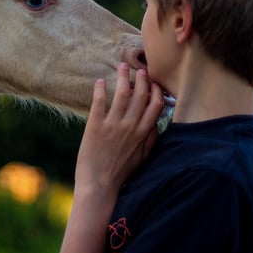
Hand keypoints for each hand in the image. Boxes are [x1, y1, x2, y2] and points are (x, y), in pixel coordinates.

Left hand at [74, 63, 164, 194]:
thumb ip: (151, 140)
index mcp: (143, 133)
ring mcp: (113, 125)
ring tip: (122, 66)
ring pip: (122, 94)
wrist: (99, 186)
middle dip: (142, 79)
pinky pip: (99, 102)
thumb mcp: (143, 158)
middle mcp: (130, 126)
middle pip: (140, 95)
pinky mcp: (95, 126)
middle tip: (139, 70)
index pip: (155, 105)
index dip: (156, 91)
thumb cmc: (121, 173)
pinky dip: (100, 89)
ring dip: (123, 77)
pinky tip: (100, 81)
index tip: (153, 82)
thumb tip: (157, 124)